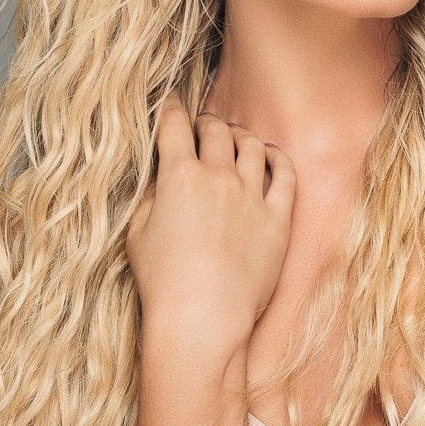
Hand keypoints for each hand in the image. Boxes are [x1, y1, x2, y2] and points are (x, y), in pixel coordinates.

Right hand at [125, 98, 296, 338]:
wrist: (203, 319)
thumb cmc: (163, 283)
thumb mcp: (138, 235)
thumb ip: (150, 199)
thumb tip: (162, 181)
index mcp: (179, 176)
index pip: (175, 125)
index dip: (170, 109)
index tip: (170, 106)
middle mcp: (218, 177)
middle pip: (216, 130)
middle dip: (207, 122)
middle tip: (204, 127)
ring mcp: (252, 196)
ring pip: (252, 146)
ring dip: (242, 137)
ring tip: (237, 140)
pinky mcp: (278, 219)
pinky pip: (286, 175)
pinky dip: (279, 159)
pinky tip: (273, 157)